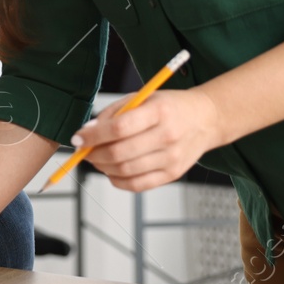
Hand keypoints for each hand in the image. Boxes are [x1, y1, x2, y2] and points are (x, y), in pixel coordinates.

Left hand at [74, 89, 222, 192]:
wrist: (206, 119)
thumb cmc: (168, 106)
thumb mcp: (142, 98)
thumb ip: (113, 113)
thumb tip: (86, 132)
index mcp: (159, 112)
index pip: (119, 128)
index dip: (93, 136)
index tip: (77, 137)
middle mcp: (167, 136)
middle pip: (120, 153)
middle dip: (93, 154)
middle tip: (82, 149)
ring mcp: (172, 158)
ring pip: (125, 171)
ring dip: (102, 167)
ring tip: (96, 157)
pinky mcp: (173, 174)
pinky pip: (137, 185)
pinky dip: (117, 180)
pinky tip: (111, 170)